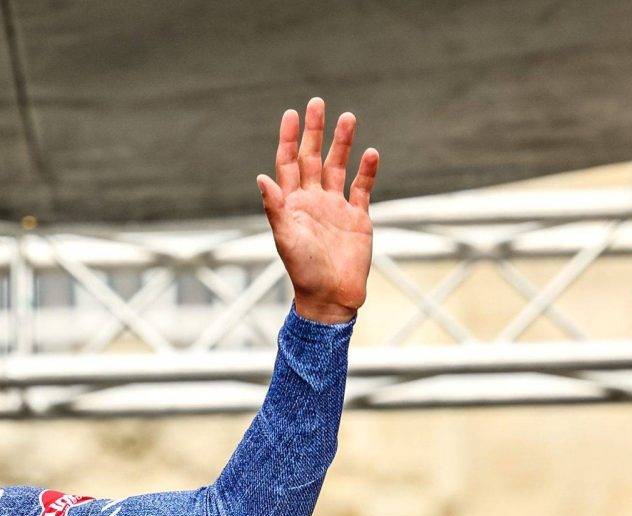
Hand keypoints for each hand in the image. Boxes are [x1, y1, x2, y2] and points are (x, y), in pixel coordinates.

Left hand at [256, 98, 380, 323]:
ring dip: (342, 144)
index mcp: (291, 203)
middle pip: (312, 158)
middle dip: (315, 131)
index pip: (288, 163)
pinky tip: (371, 152)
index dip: (289, 139)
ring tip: (348, 117)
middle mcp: (312, 200)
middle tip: (317, 102)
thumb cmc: (303, 270)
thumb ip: (275, 207)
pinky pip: (362, 188)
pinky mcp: (357, 218)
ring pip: (338, 167)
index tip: (292, 113)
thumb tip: (260, 177)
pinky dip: (367, 171)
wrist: (330, 296)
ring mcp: (335, 207)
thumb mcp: (285, 237)